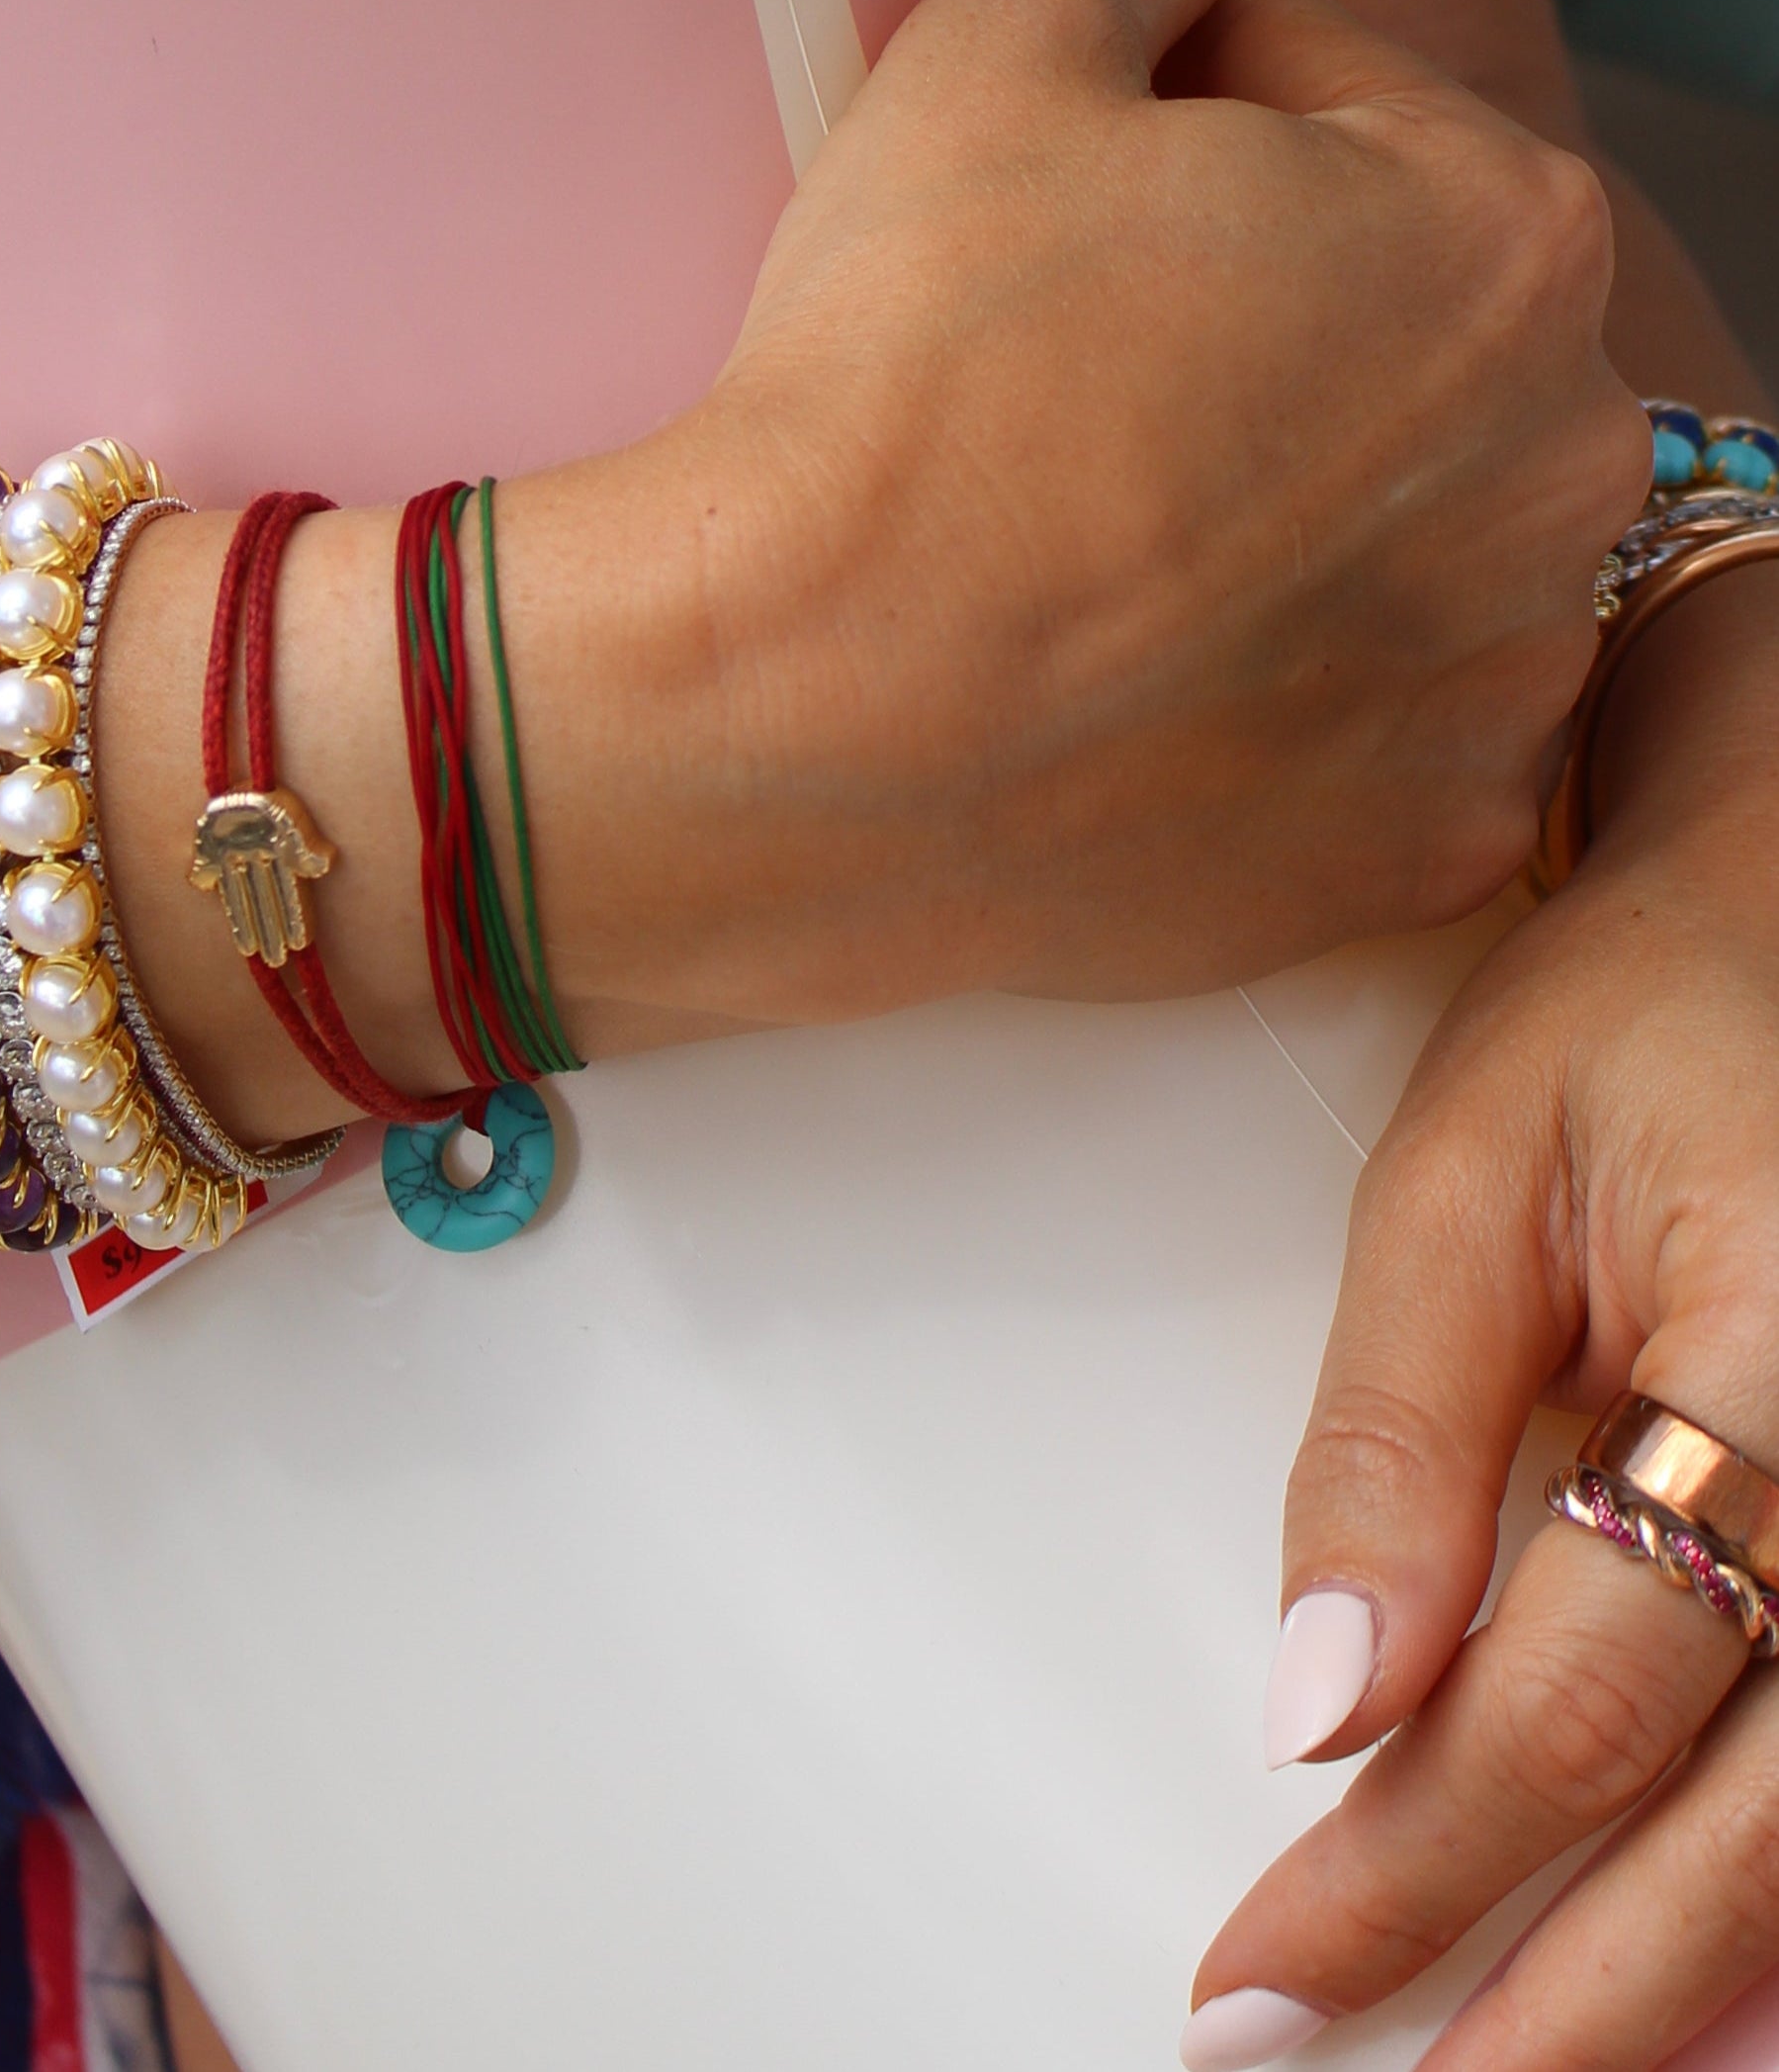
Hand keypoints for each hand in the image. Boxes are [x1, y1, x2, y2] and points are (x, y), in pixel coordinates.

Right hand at [584, 0, 1647, 1022]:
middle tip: (1062, 353)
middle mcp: (1564, 475)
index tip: (1067, 164)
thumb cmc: (900, 389)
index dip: (1187, 102)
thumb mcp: (981, 53)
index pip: (1352, 104)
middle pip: (1395, 334)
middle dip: (1256, 310)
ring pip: (1390, 541)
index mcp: (1507, 240)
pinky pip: (1357, 733)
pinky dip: (1268, 700)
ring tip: (1086, 525)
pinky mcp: (1410, 856)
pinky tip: (1130, 676)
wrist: (801, 721)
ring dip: (1278, 508)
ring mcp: (1495, 689)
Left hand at [1183, 670, 1778, 2070]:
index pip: (1574, 1701)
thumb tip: (1319, 1697)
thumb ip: (1393, 1441)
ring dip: (1693, 2005)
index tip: (1265, 1970)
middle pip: (1746, 1837)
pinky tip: (1712, 2012)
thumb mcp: (1458, 1186)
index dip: (1412, 1862)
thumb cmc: (1635, 1023)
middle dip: (1557, 2002)